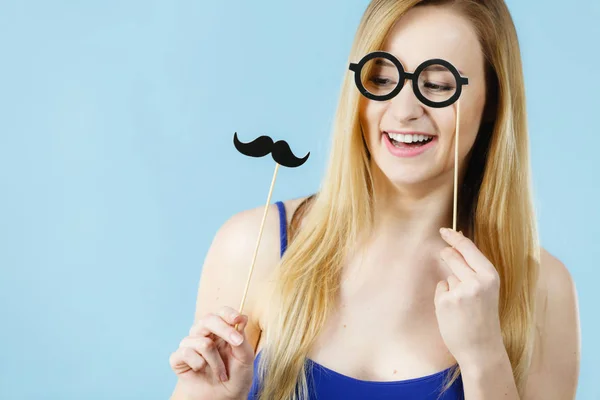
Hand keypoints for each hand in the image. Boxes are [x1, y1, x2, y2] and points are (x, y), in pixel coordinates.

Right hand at [169, 306, 254, 399]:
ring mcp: (190, 345)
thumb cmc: (237, 377)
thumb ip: (241, 338)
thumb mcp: (245, 358)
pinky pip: (186, 352)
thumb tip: (241, 317)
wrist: (225, 399)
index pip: (221, 313)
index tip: (238, 319)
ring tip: (221, 373)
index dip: (228, 313)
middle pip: (208, 320)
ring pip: (202, 341)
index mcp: (221, 330)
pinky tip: (201, 370)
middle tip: (237, 344)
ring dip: (216, 361)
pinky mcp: (178, 358)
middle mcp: (204, 333)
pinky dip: (198, 364)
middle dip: (224, 330)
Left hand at [434, 227, 504, 366]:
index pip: (469, 249)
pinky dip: (443, 298)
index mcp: (490, 275)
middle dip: (446, 255)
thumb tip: (454, 248)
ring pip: (447, 276)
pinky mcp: (445, 301)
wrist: (481, 348)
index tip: (444, 230)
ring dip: (450, 286)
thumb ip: (474, 271)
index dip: (455, 237)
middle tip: (446, 260)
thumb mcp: (486, 290)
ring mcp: (459, 291)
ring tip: (462, 306)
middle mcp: (476, 280)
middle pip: (452, 256)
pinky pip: (440, 289)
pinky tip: (454, 312)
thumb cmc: (484, 318)